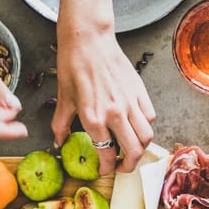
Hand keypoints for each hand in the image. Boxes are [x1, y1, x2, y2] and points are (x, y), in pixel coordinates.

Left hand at [52, 23, 154, 174]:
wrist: (88, 40)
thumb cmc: (73, 66)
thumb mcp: (63, 98)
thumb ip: (60, 125)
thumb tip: (58, 142)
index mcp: (94, 119)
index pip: (108, 154)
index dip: (107, 168)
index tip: (105, 169)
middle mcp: (115, 114)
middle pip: (134, 152)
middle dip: (128, 166)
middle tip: (121, 166)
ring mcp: (130, 103)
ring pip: (146, 137)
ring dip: (140, 148)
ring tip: (131, 148)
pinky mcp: (139, 91)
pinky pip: (150, 116)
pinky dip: (145, 125)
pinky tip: (135, 125)